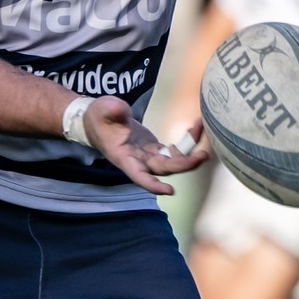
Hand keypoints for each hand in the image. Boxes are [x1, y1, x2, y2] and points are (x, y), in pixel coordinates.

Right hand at [78, 97, 209, 196]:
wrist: (96, 121)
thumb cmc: (97, 117)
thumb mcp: (101, 109)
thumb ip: (111, 110)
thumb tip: (120, 108)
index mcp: (124, 157)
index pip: (139, 176)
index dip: (153, 185)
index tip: (169, 190)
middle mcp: (138, 161)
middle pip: (163, 169)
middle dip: (183, 165)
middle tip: (202, 156)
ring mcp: (147, 155)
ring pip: (171, 162)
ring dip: (189, 155)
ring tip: (202, 135)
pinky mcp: (154, 148)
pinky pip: (173, 151)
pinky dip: (186, 143)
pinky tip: (195, 129)